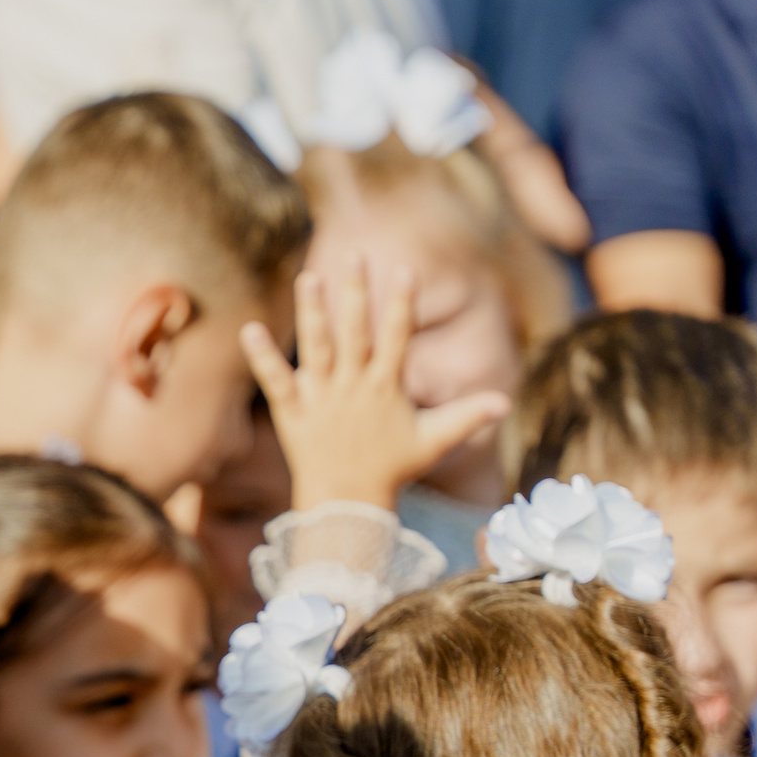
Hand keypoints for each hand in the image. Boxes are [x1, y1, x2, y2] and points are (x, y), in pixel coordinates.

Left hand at [240, 260, 509, 513]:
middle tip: (353, 254)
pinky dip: (262, 357)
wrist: (347, 502)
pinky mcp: (292, 411)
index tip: (405, 271)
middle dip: (355, 293)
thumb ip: (466, 416)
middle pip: (355, 331)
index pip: (397, 336)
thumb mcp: (433, 441)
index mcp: (386, 386)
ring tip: (307, 278)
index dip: (401, 304)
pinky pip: (275, 380)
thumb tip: (506, 403)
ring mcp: (321, 397)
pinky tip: (249, 329)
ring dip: (312, 313)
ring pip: (317, 348)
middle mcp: (353, 386)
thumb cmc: (391, 469)